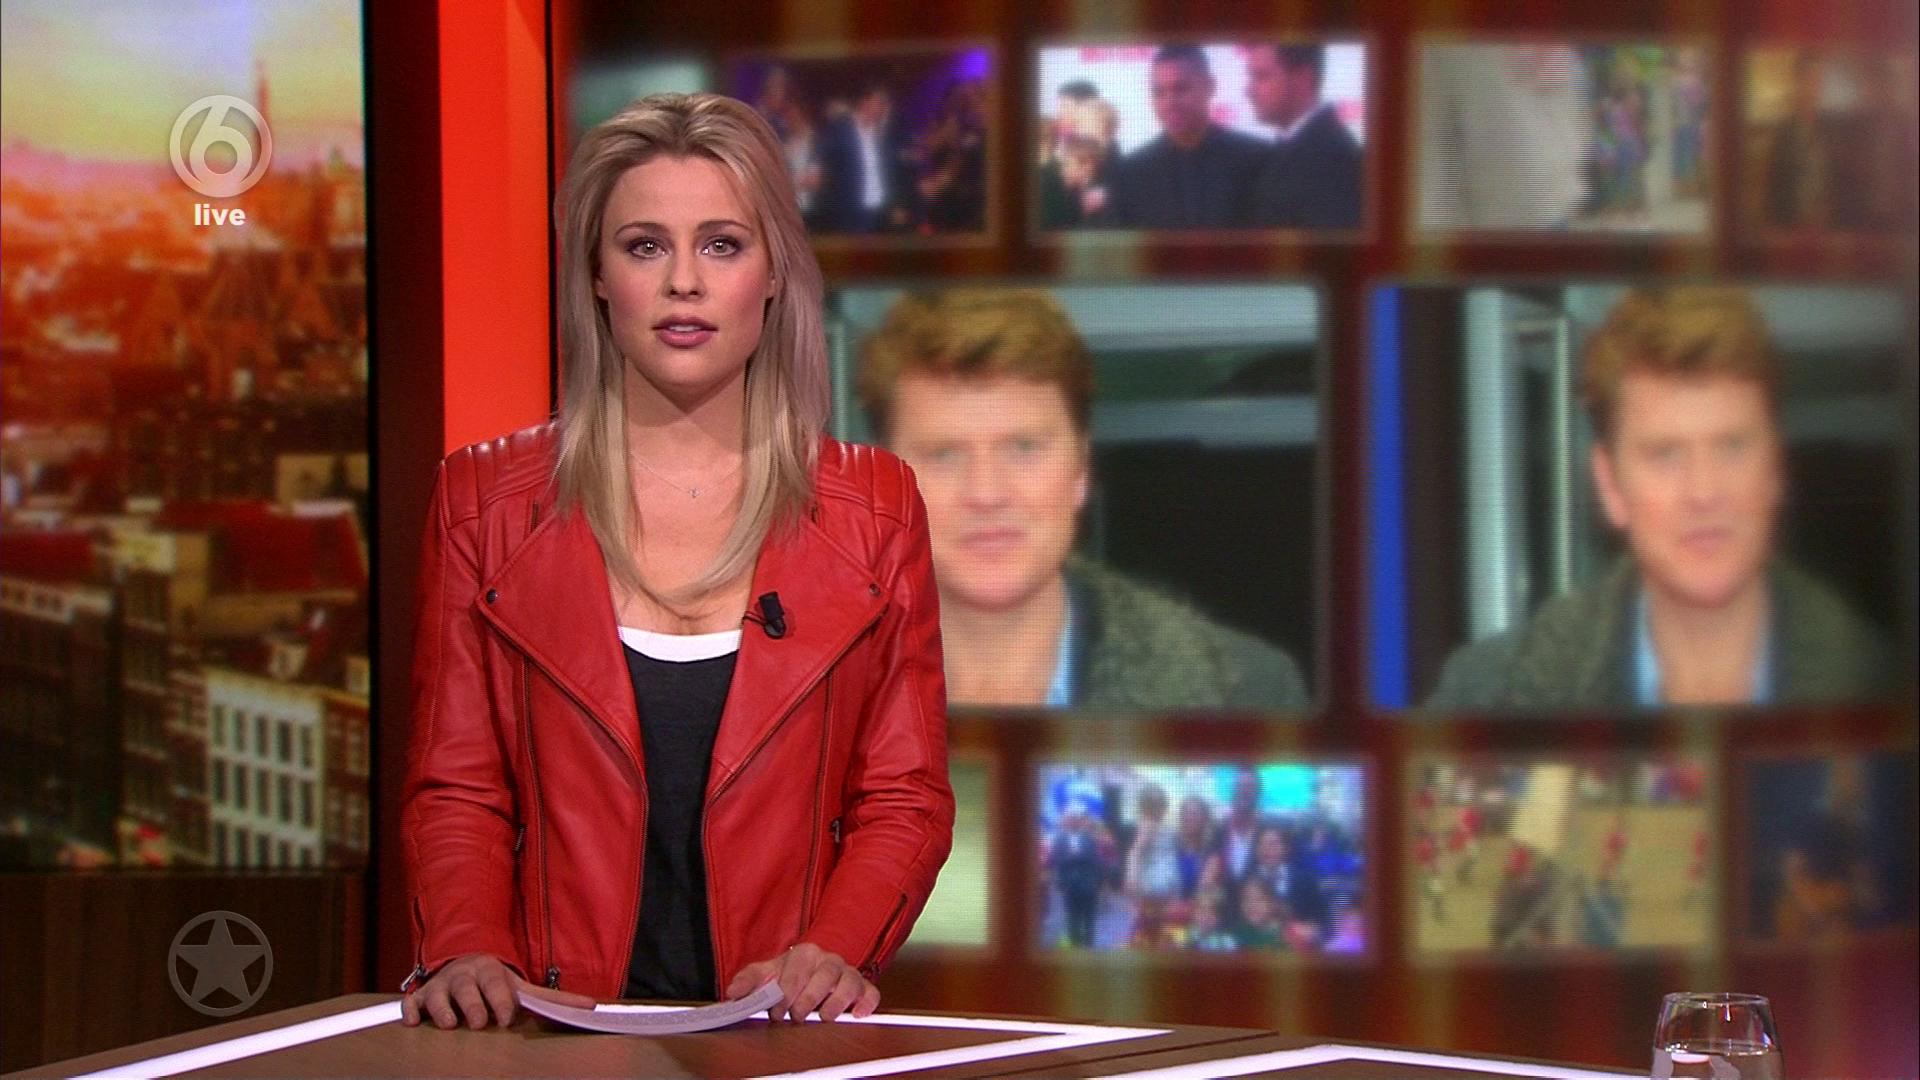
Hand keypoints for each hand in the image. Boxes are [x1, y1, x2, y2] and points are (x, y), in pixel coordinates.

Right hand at [399, 953, 595, 1029]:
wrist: (464, 965)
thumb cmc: (497, 984)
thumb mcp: (523, 987)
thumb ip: (555, 999)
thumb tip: (592, 1006)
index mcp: (491, 971)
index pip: (496, 985)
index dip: (501, 1001)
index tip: (506, 1019)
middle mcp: (464, 975)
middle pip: (467, 989)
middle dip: (473, 1006)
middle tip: (479, 1023)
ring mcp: (441, 986)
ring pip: (439, 996)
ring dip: (443, 1011)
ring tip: (449, 1025)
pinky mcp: (421, 997)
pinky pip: (411, 1003)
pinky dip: (410, 1012)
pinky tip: (414, 1023)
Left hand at [724, 942, 878, 1022]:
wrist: (815, 965)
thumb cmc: (790, 973)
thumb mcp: (768, 973)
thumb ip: (749, 981)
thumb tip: (733, 993)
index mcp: (806, 953)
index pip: (796, 972)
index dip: (785, 993)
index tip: (777, 1011)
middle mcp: (829, 960)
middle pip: (824, 976)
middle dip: (808, 999)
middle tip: (797, 1015)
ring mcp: (848, 973)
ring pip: (849, 982)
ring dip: (836, 1002)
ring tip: (823, 1017)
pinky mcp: (863, 987)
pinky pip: (871, 992)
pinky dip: (866, 1003)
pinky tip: (855, 1014)